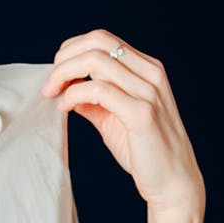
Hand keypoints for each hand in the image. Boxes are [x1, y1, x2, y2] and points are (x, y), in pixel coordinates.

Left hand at [41, 29, 204, 216]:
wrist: (173, 183)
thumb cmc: (144, 151)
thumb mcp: (113, 118)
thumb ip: (93, 100)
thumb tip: (66, 87)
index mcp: (146, 69)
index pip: (102, 38)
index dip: (71, 50)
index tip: (56, 73)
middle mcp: (150, 74)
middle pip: (97, 41)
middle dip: (64, 58)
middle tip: (50, 83)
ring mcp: (149, 91)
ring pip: (95, 60)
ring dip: (64, 74)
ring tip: (53, 94)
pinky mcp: (142, 113)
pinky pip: (98, 90)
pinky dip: (74, 95)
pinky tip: (66, 108)